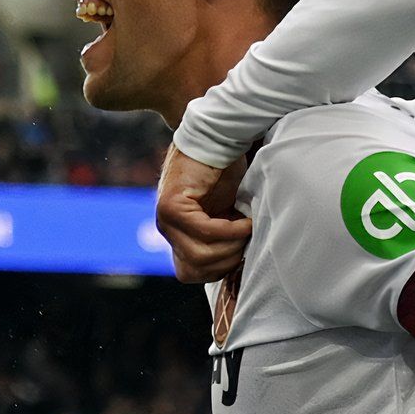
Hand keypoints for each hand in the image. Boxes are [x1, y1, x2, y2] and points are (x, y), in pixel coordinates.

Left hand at [155, 145, 249, 281]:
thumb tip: (241, 266)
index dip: (222, 268)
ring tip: (248, 227)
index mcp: (178, 236)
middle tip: (249, 238)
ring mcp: (165, 219)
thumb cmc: (228, 175)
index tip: (243, 250)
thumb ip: (225, 240)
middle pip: (196, 269)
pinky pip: (203, 231)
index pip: (192, 273)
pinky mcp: (171, 206)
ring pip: (199, 255)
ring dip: (232, 245)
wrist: (217, 139)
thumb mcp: (228, 216)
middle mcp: (167, 230)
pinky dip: (230, 230)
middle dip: (230, 259)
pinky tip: (245, 220)